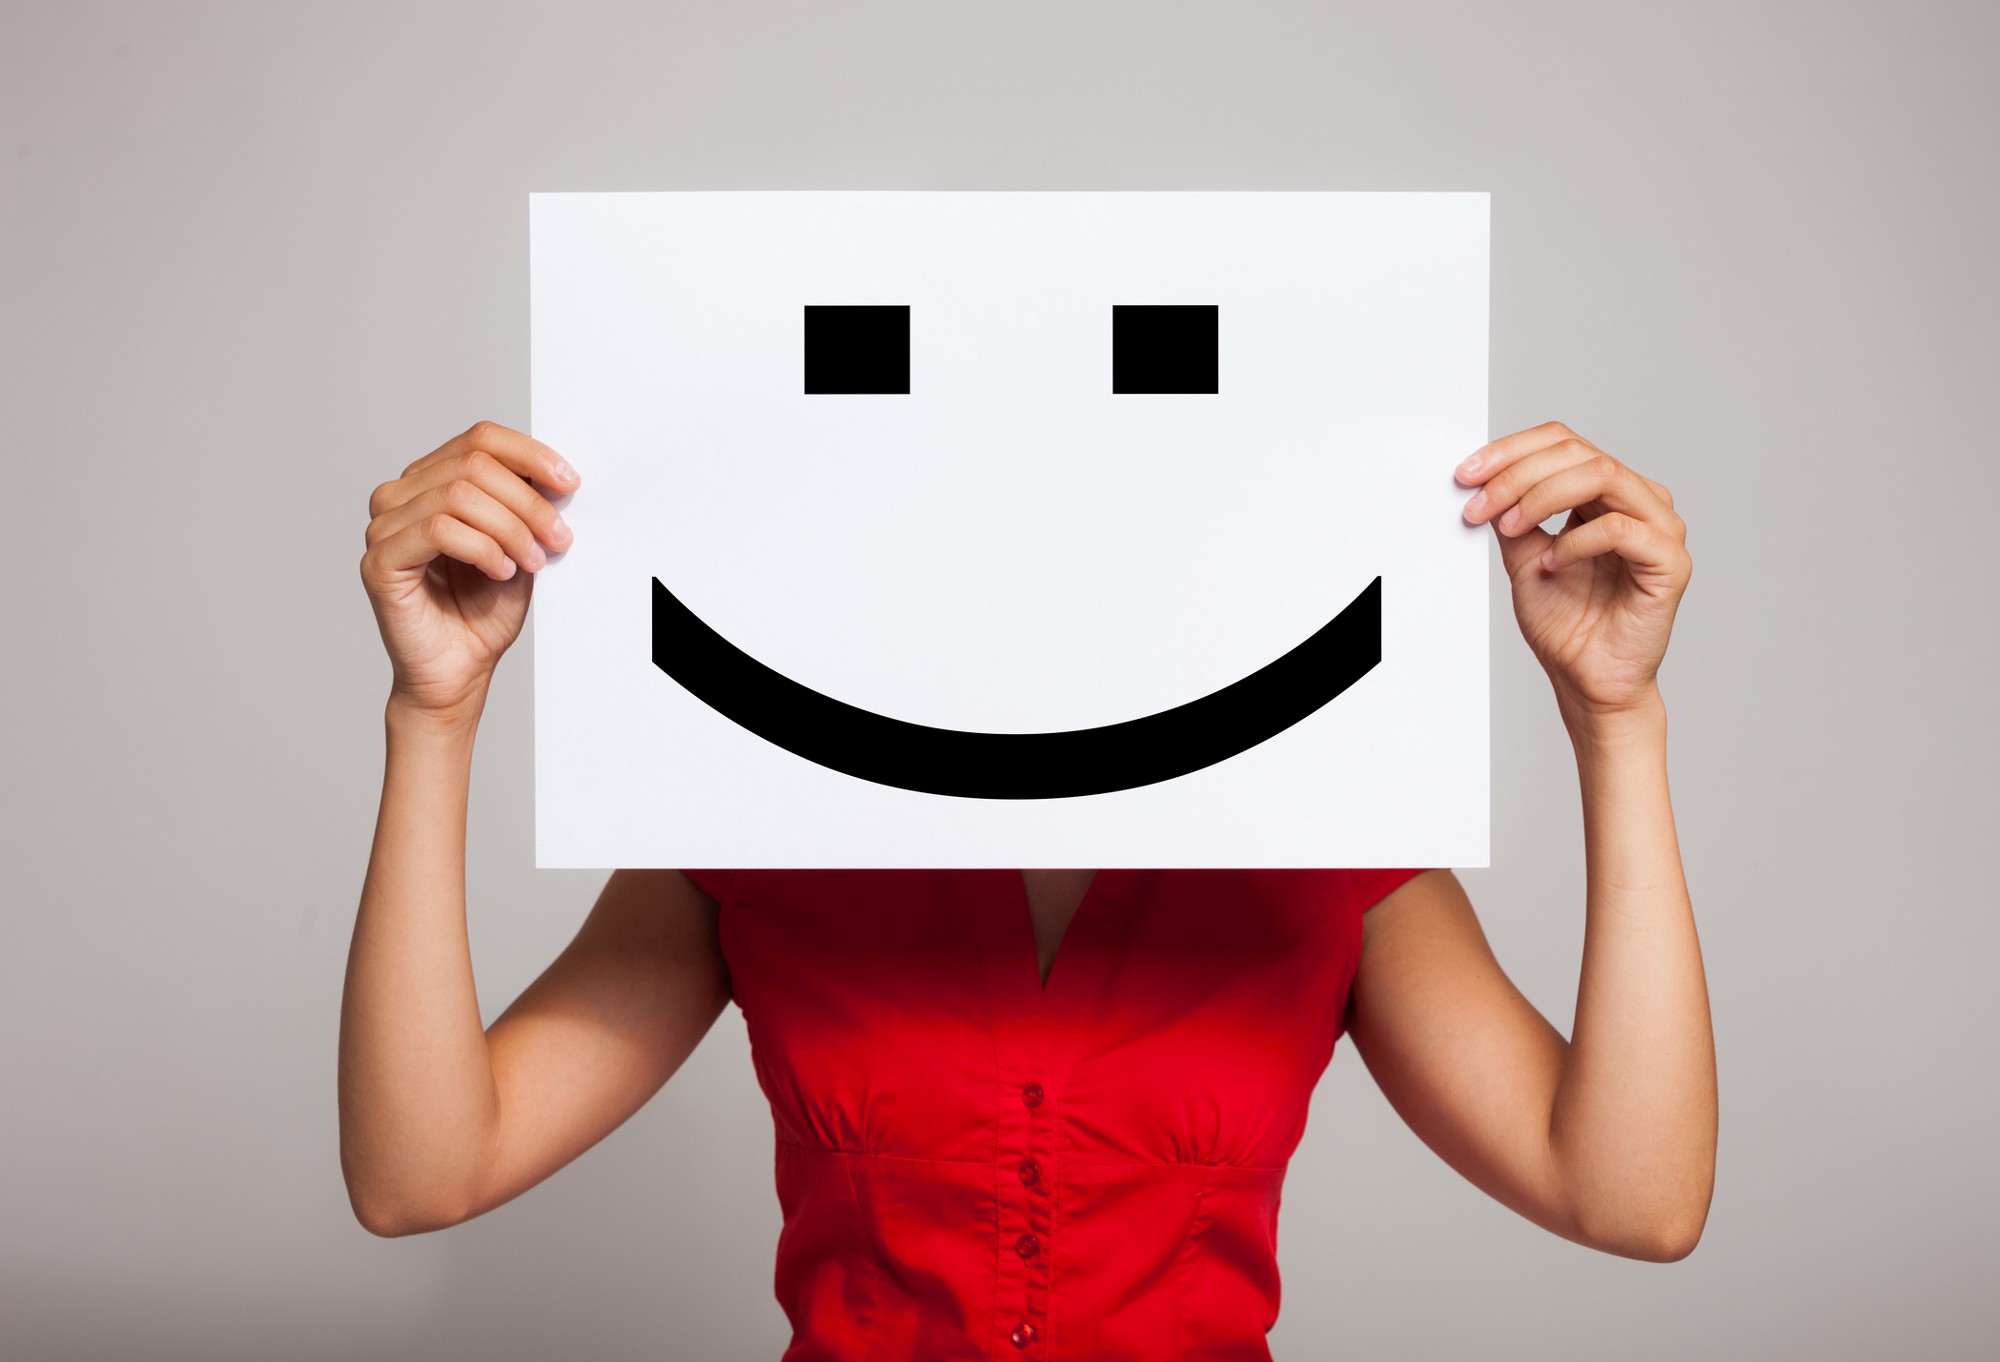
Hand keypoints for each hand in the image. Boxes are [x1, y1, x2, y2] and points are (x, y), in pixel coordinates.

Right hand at [360, 420, 579, 719]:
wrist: (459, 671)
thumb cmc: (482, 612)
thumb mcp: (519, 545)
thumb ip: (526, 506)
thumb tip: (555, 474)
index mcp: (431, 482)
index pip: (480, 439)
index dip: (530, 454)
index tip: (569, 482)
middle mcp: (401, 497)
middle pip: (473, 465)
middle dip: (528, 502)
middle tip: (557, 538)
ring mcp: (384, 527)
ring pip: (459, 495)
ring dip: (510, 528)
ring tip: (531, 561)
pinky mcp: (380, 560)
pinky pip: (438, 530)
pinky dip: (482, 548)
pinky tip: (501, 571)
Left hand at [1456, 422, 1690, 722]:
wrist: (1587, 680)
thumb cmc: (1566, 623)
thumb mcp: (1523, 556)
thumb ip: (1511, 514)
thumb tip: (1482, 477)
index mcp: (1607, 493)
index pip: (1563, 443)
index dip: (1511, 451)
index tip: (1466, 474)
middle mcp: (1639, 501)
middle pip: (1579, 452)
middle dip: (1518, 474)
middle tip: (1479, 504)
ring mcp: (1660, 528)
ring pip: (1602, 475)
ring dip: (1542, 496)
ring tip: (1511, 528)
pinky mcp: (1671, 562)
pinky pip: (1622, 529)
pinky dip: (1576, 540)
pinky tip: (1552, 564)